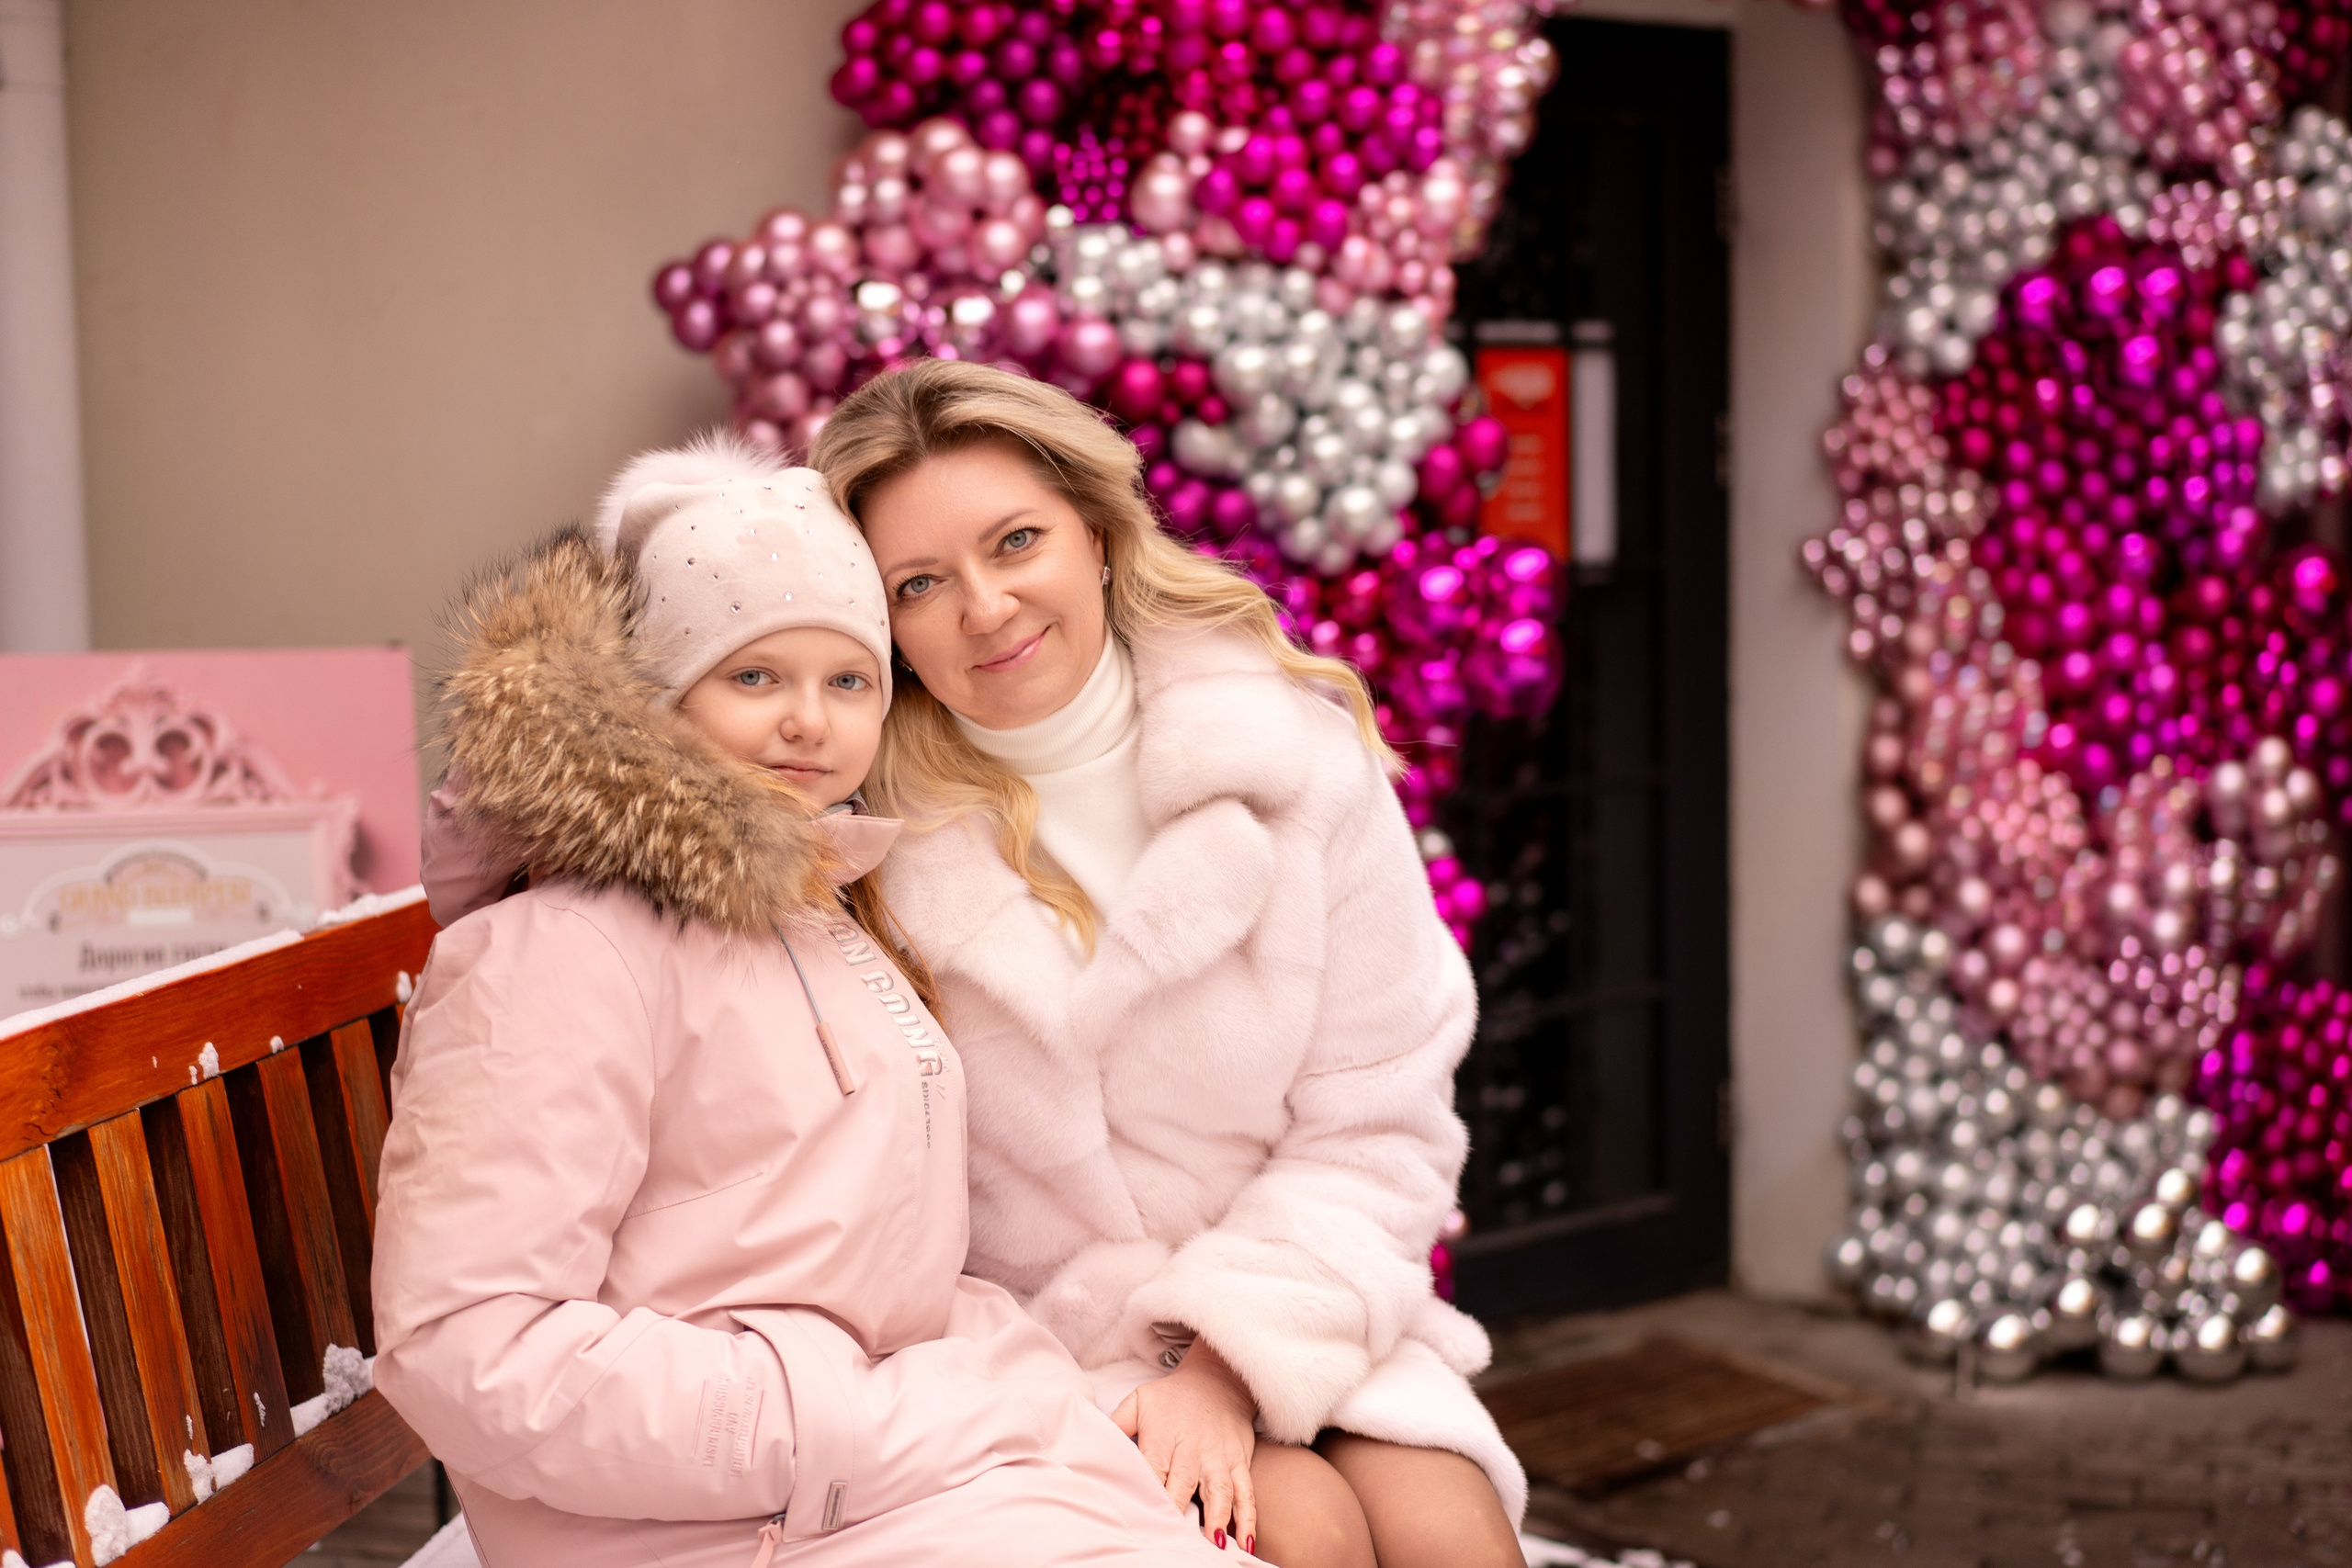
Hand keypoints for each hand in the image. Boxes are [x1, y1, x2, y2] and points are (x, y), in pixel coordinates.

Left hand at [1113, 1338, 1257, 1551]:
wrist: (1218, 1377)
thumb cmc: (1172, 1397)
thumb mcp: (1140, 1400)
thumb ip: (1117, 1424)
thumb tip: (1095, 1446)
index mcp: (1163, 1435)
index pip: (1153, 1467)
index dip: (1149, 1491)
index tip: (1145, 1517)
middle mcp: (1192, 1447)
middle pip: (1184, 1482)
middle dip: (1180, 1511)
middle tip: (1176, 1541)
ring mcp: (1218, 1456)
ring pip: (1220, 1489)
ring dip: (1219, 1518)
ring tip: (1216, 1546)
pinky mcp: (1240, 1460)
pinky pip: (1246, 1491)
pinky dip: (1248, 1516)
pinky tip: (1247, 1541)